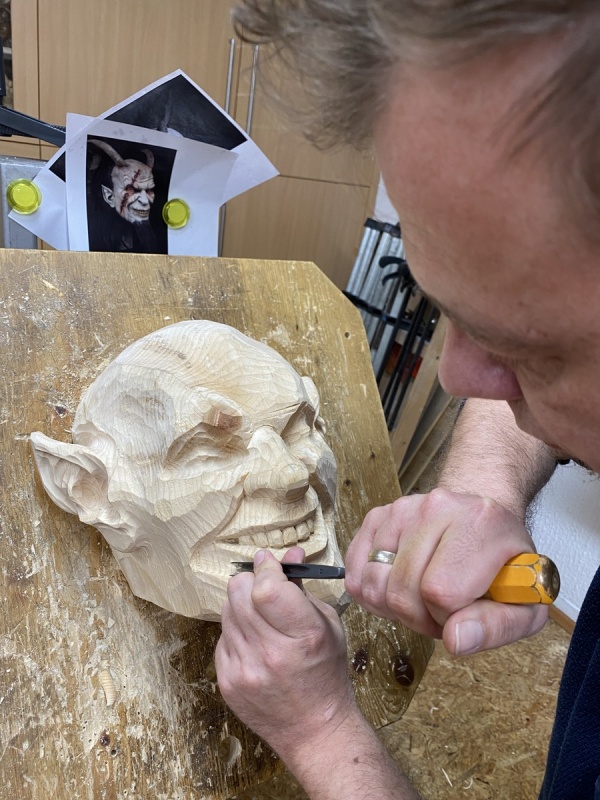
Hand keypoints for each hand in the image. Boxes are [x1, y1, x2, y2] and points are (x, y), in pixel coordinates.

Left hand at [215, 546, 355, 758]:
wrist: (315, 730)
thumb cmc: (326, 675)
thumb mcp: (327, 624)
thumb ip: (302, 587)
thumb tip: (289, 553)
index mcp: (304, 635)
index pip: (266, 587)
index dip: (266, 568)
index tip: (268, 563)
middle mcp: (271, 653)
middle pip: (239, 593)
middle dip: (251, 580)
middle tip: (263, 585)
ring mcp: (245, 670)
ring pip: (227, 611)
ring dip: (241, 604)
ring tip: (261, 617)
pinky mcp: (227, 682)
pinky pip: (222, 637)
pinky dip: (236, 631)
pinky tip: (254, 642)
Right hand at [344, 489, 547, 653]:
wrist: (483, 518)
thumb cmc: (503, 564)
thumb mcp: (524, 604)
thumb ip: (497, 627)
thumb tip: (456, 640)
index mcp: (480, 525)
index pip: (439, 592)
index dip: (447, 618)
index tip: (463, 612)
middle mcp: (437, 507)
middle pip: (401, 591)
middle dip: (419, 618)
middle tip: (441, 611)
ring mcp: (402, 509)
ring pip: (372, 583)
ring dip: (393, 607)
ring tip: (421, 599)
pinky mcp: (378, 516)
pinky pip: (355, 572)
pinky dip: (372, 593)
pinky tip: (399, 588)